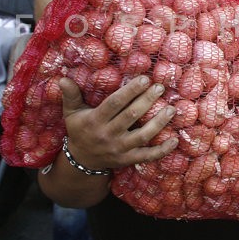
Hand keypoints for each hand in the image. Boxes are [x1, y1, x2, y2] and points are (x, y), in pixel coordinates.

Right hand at [59, 75, 177, 170]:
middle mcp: (108, 135)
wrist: (82, 161)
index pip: (114, 104)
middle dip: (147, 101)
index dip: (130, 91)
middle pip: (131, 116)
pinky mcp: (128, 160)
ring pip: (142, 136)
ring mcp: (119, 149)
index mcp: (95, 121)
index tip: (144, 79)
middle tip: (160, 88)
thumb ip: (70, 96)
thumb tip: (62, 78)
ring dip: (159, 123)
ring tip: (172, 109)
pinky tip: (175, 139)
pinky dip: (162, 150)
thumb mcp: (71, 113)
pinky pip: (148, 156)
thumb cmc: (80, 130)